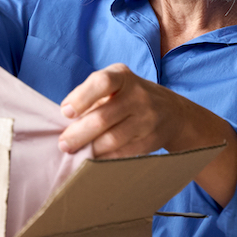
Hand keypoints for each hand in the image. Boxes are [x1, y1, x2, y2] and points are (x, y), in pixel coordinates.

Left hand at [58, 63, 236, 205]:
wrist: (173, 112)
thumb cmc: (130, 96)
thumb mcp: (115, 84)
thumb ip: (90, 96)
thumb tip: (64, 121)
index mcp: (123, 76)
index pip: (101, 83)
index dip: (81, 98)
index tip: (65, 113)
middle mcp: (138, 96)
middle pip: (103, 118)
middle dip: (78, 134)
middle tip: (64, 144)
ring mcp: (147, 119)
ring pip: (112, 139)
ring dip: (89, 149)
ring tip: (75, 152)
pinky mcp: (151, 140)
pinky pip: (123, 153)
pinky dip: (104, 158)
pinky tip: (93, 159)